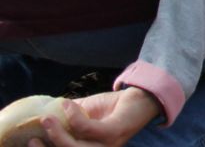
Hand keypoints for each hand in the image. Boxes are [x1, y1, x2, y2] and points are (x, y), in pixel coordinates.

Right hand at [39, 88, 160, 146]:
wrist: (139, 97)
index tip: (30, 142)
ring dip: (58, 134)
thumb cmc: (111, 108)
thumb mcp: (84, 113)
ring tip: (47, 119)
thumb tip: (44, 113)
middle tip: (33, 137)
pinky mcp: (114, 133)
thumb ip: (67, 117)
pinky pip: (88, 129)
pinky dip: (74, 116)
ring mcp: (107, 145)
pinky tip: (68, 105)